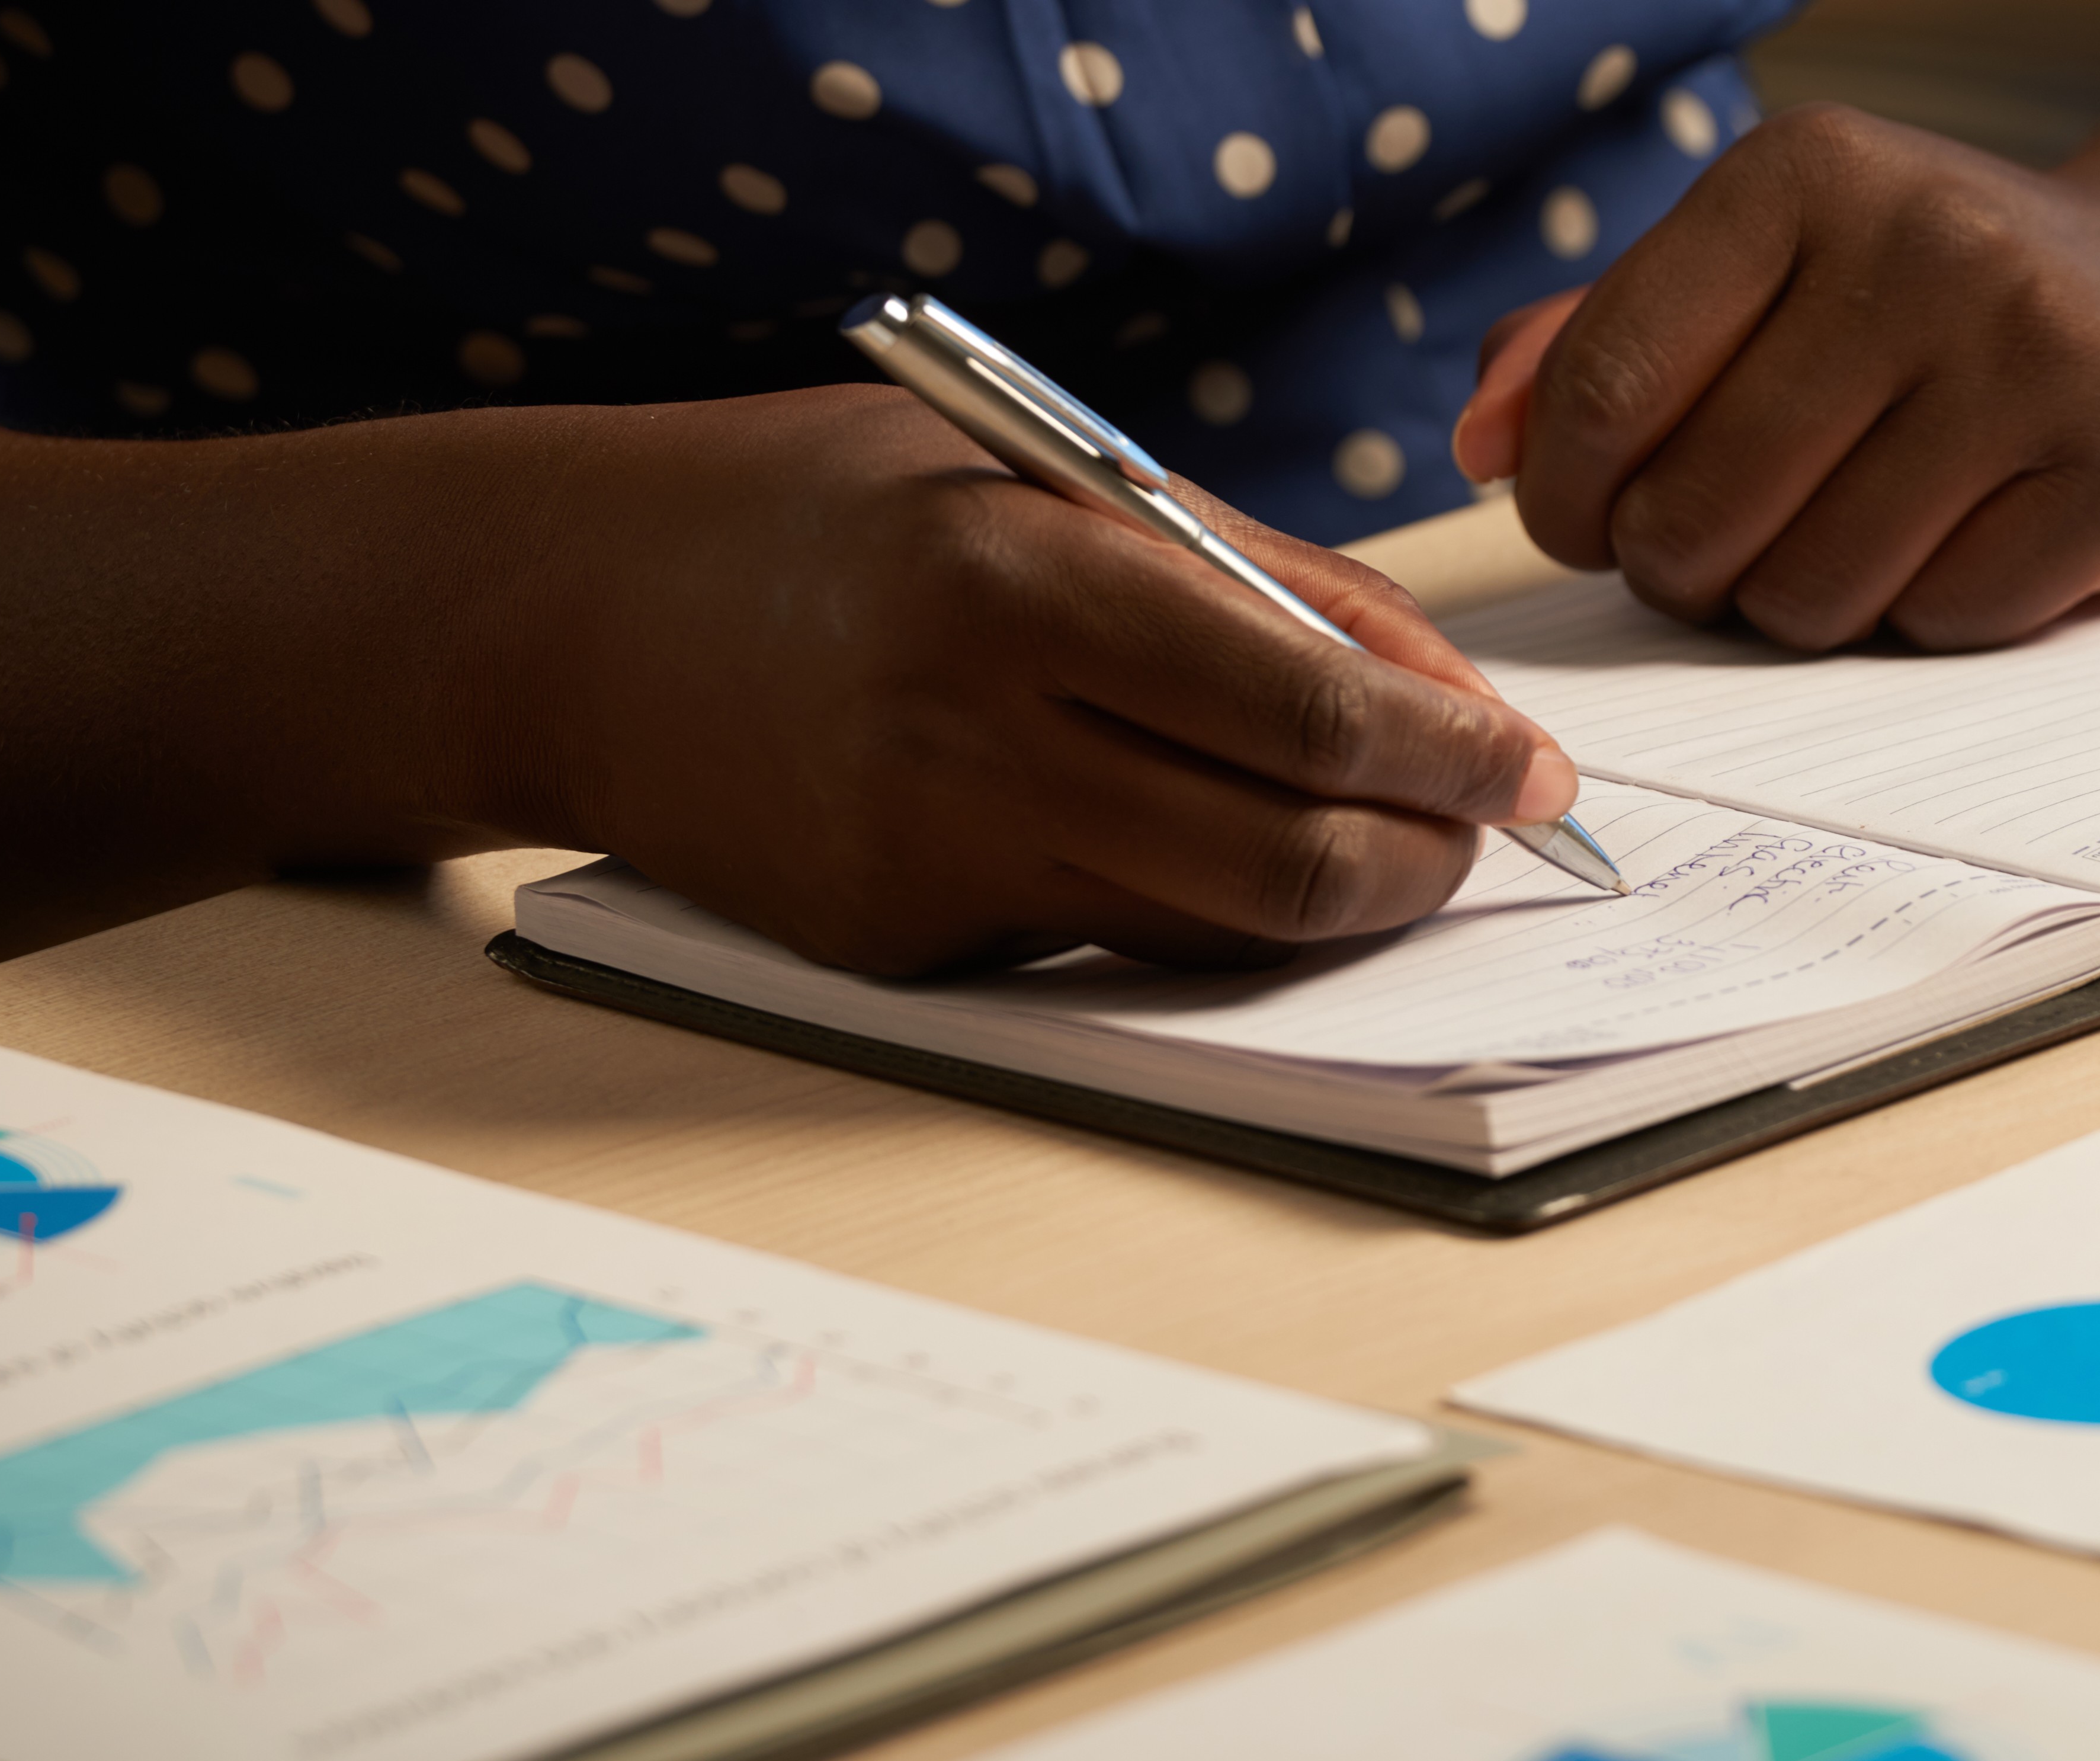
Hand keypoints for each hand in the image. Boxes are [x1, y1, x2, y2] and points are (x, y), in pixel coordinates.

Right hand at [488, 387, 1575, 974]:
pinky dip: (1186, 905)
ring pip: (1212, 931)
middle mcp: (975, 736)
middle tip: (1484, 828)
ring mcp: (929, 860)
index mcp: (1019, 581)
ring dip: (1334, 900)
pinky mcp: (895, 948)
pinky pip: (1100, 945)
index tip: (1537, 769)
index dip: (1454, 754)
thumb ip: (1243, 569)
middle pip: (1284, 856)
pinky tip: (1194, 839)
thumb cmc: (816, 508)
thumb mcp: (1030, 473)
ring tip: (1379, 842)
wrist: (562, 617)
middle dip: (1425, 856)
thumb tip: (1435, 682)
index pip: (1307, 705)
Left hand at [1453, 105, 2099, 651]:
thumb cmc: (1927, 311)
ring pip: (1811, 594)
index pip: (1604, 396)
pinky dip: (1934, 617)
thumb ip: (1592, 347)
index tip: (1602, 521)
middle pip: (1698, 518)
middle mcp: (1927, 241)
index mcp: (1803, 174)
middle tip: (1751, 536)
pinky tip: (1971, 540)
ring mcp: (2042, 351)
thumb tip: (1484, 443)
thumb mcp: (1758, 278)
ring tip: (1867, 530)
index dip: (1572, 504)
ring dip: (1810, 603)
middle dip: (1694, 570)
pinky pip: (1944, 624)